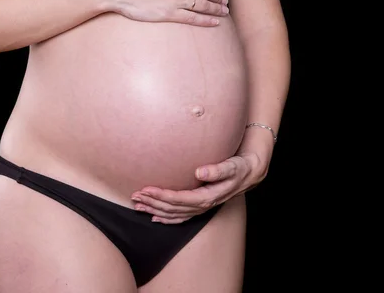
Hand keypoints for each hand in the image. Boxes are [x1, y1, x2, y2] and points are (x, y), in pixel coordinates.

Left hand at [130, 153, 267, 223]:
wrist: (248, 174)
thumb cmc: (239, 167)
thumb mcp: (232, 166)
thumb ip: (218, 170)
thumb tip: (200, 172)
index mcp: (208, 196)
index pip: (180, 199)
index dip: (162, 196)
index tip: (146, 189)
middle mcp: (202, 206)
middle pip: (173, 208)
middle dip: (152, 203)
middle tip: (135, 196)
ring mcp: (200, 208)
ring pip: (173, 214)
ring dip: (154, 210)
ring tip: (137, 205)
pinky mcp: (199, 207)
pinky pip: (179, 217)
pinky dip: (165, 218)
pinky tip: (153, 217)